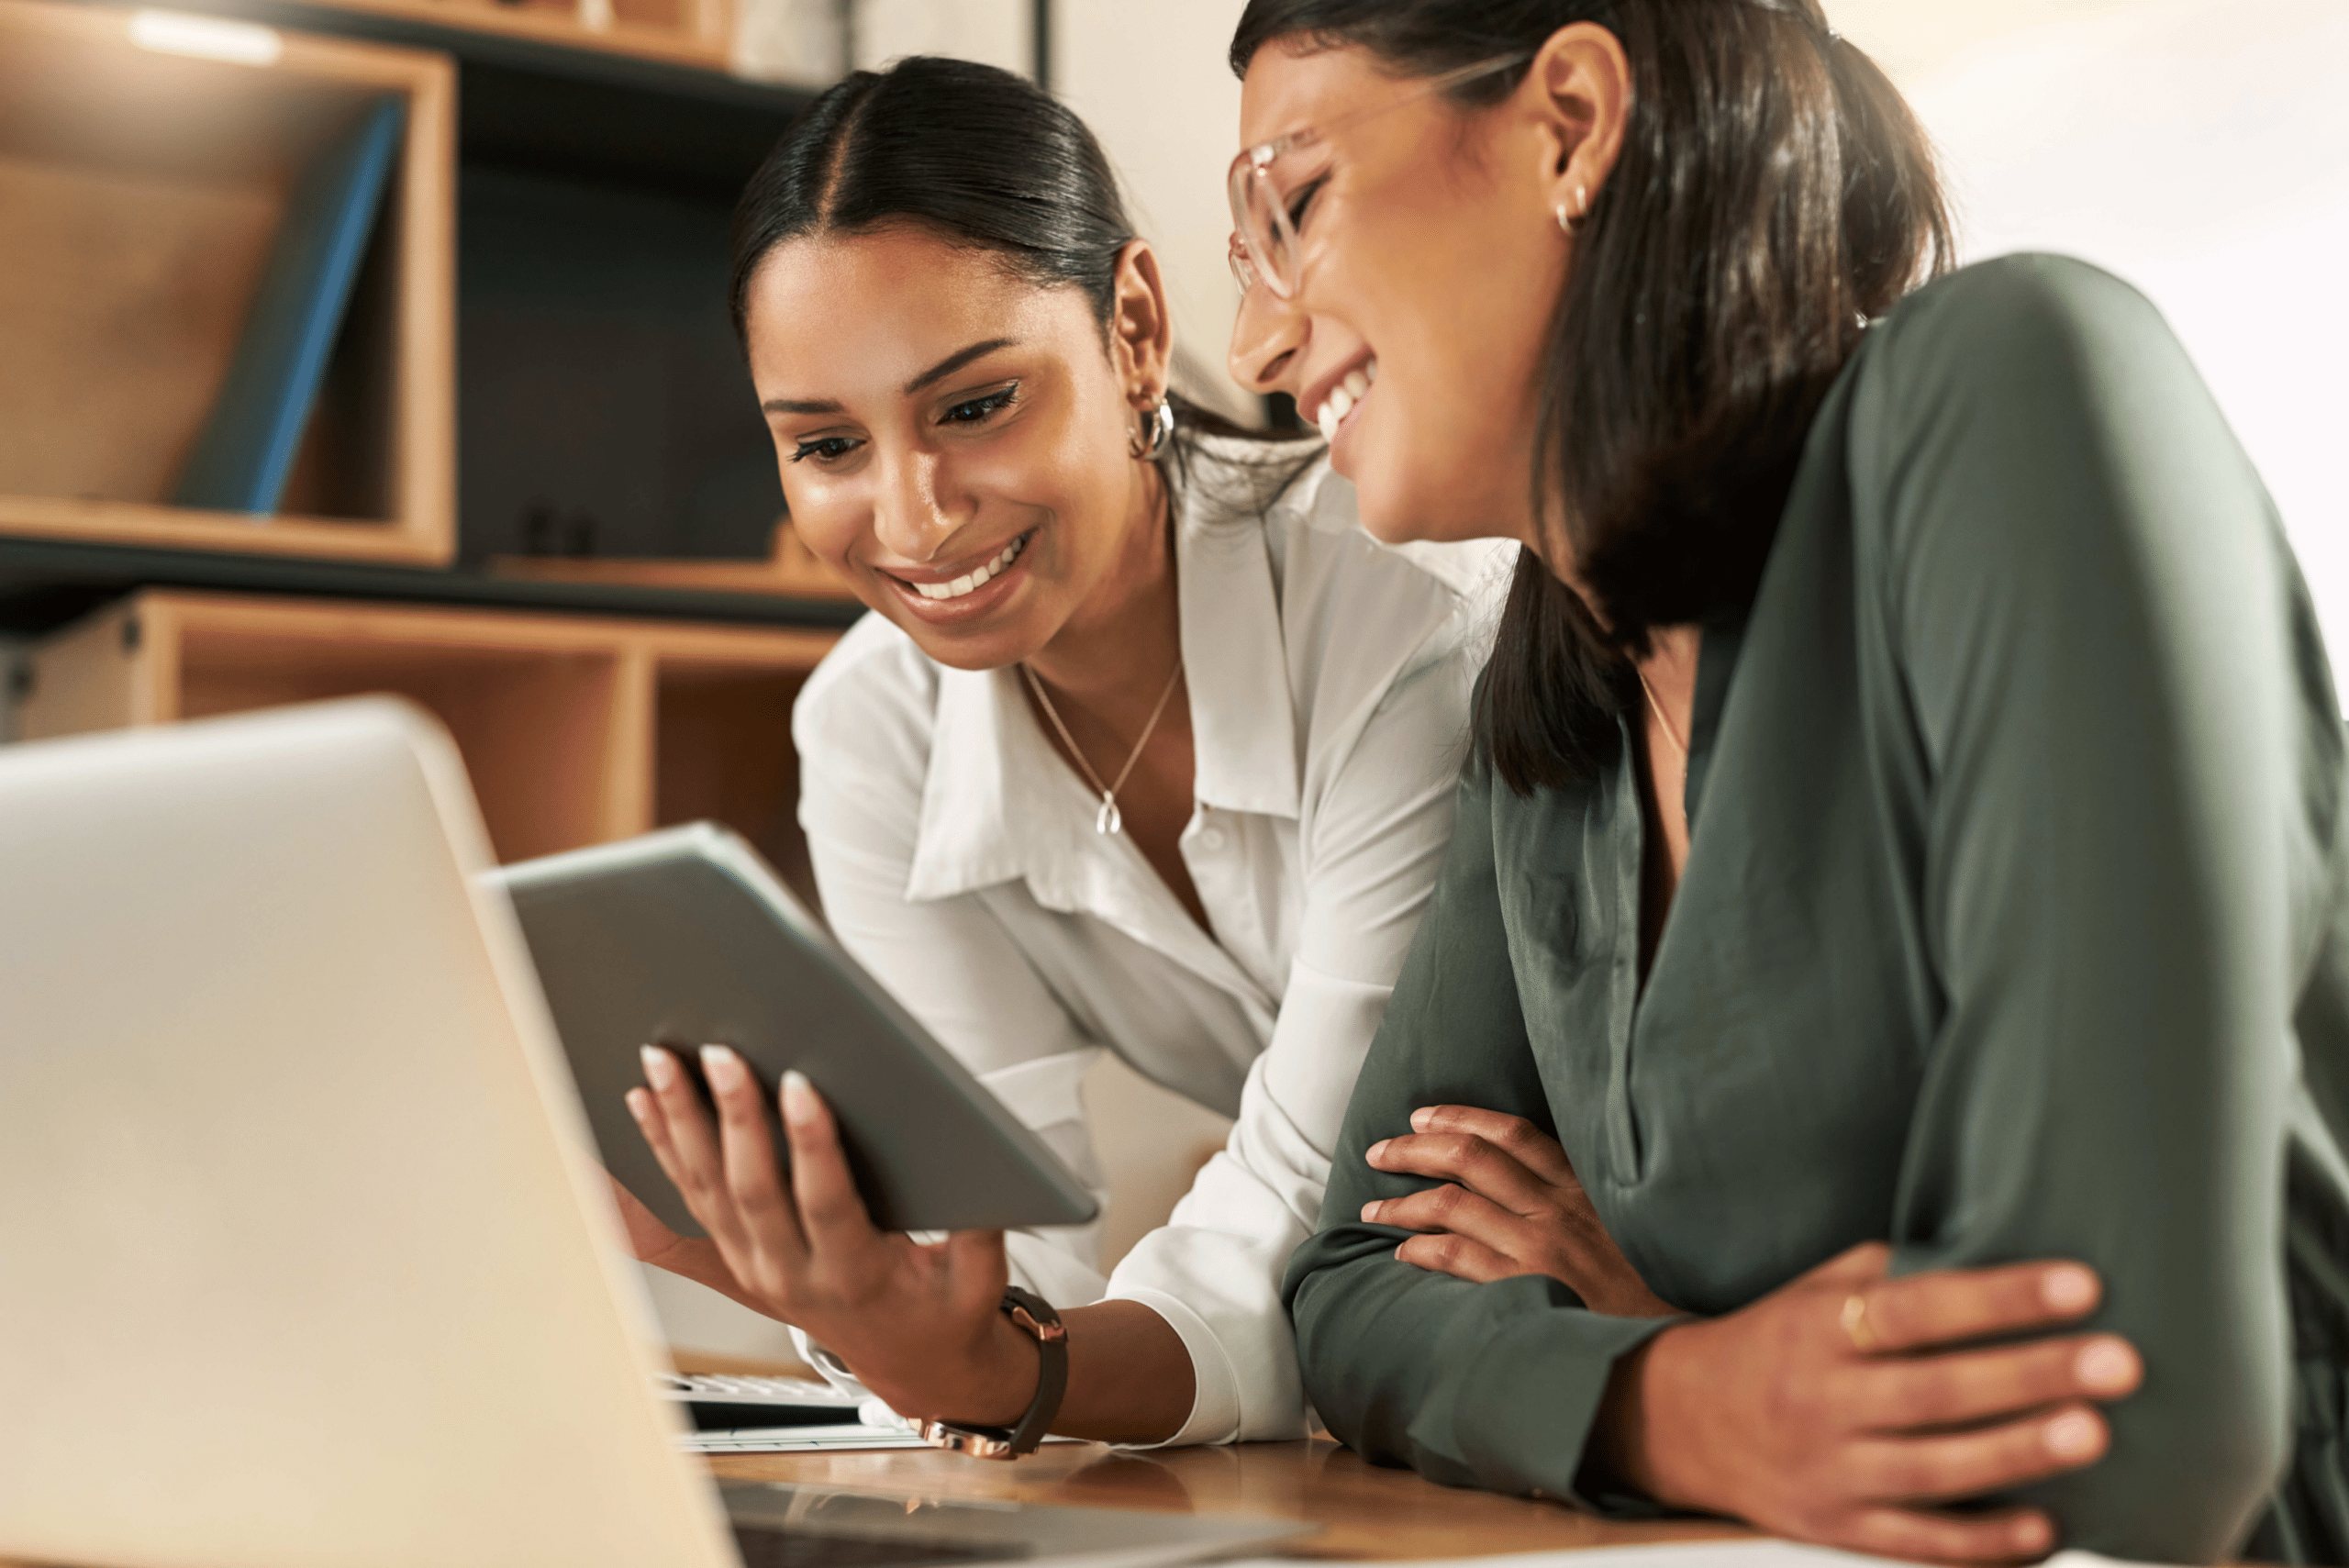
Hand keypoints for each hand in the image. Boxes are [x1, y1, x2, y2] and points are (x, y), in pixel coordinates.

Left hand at [625, 1045, 1037, 1425]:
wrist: (909, 1363)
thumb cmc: (943, 1314)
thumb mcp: (979, 1283)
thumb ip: (981, 1232)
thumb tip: (988, 1168)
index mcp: (855, 1276)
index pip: (826, 1204)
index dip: (812, 1145)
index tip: (804, 1086)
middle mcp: (791, 1274)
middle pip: (752, 1190)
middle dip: (735, 1116)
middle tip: (725, 1053)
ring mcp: (754, 1265)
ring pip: (707, 1189)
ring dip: (682, 1120)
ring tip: (664, 1058)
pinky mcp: (735, 1253)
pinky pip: (690, 1196)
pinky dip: (663, 1145)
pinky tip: (645, 1100)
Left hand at [1360, 1105, 1677, 1316]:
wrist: (1671, 1349)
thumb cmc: (1648, 1290)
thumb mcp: (1623, 1230)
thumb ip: (1578, 1205)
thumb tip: (1521, 1188)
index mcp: (1581, 1188)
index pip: (1513, 1133)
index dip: (1461, 1117)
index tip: (1422, 1116)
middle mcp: (1558, 1209)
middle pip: (1470, 1158)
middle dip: (1414, 1148)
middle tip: (1379, 1152)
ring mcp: (1540, 1248)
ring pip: (1451, 1205)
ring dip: (1403, 1204)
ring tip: (1374, 1210)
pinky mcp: (1526, 1287)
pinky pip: (1457, 1257)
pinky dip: (1421, 1249)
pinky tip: (1404, 1254)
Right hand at [1602, 1242, 2143, 1562]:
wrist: (1678, 1424)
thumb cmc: (1772, 1342)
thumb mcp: (1811, 1292)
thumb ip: (1887, 1276)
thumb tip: (1987, 1236)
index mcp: (1817, 1328)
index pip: (1917, 1307)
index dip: (1999, 1295)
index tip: (2081, 1284)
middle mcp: (1822, 1399)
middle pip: (1937, 1389)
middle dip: (2032, 1374)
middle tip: (2120, 1361)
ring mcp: (1830, 1471)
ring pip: (1935, 1468)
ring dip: (2018, 1452)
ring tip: (2093, 1433)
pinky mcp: (1838, 1528)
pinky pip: (1918, 1540)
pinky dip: (1982, 1541)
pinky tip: (2044, 1529)